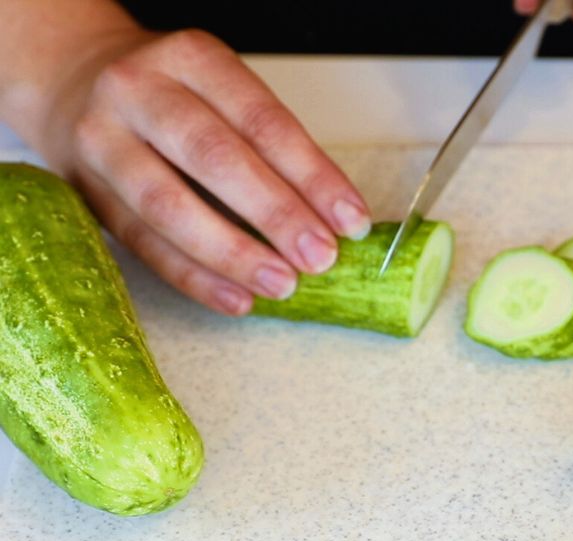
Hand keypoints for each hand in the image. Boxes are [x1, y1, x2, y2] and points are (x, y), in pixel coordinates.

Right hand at [6, 9, 370, 315]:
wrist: (72, 83)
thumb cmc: (173, 97)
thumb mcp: (223, 94)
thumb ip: (273, 149)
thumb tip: (334, 220)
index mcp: (191, 59)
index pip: (262, 121)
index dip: (312, 175)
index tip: (350, 220)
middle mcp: (138, 91)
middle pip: (213, 158)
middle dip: (275, 214)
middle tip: (320, 257)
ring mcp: (102, 140)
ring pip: (168, 204)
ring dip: (232, 253)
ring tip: (281, 283)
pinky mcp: (85, 192)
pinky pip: (144, 243)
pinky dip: (195, 277)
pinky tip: (238, 299)